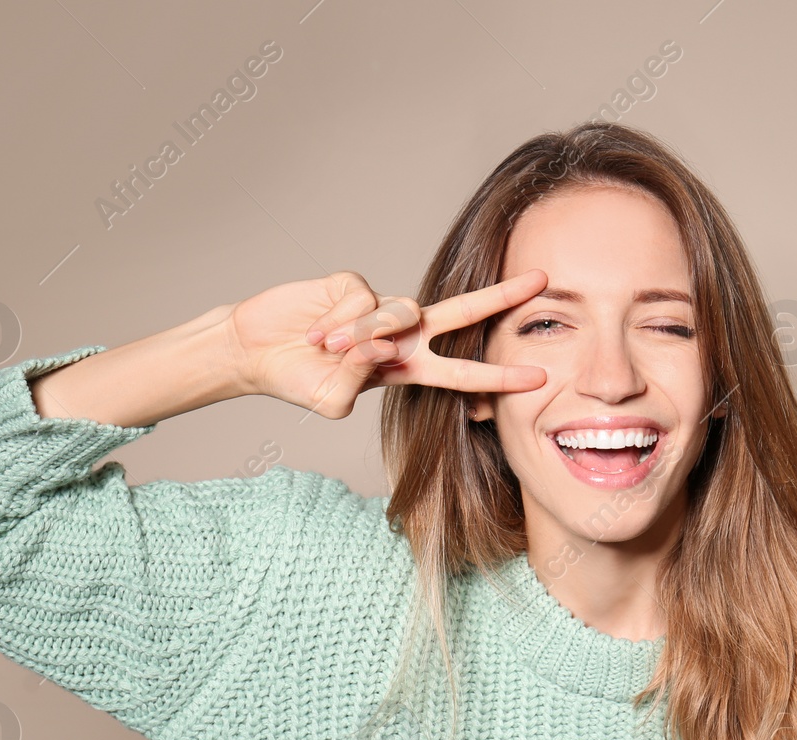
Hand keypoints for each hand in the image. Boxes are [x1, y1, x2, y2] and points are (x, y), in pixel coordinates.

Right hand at [226, 269, 548, 419]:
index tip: (539, 376)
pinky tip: (314, 332)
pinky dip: (336, 323)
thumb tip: (379, 345)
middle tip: (543, 281)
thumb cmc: (298, 380)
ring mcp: (380, 307)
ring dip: (359, 340)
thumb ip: (358, 381)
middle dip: (502, 297)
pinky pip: (361, 303)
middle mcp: (403, 335)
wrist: (253, 350)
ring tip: (323, 350)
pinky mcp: (353, 284)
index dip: (499, 376)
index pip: (463, 374)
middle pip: (463, 313)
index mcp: (407, 368)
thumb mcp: (332, 400)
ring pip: (396, 315)